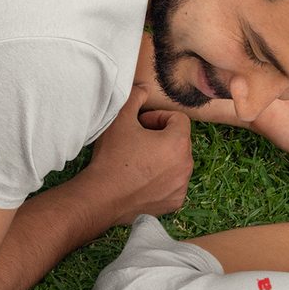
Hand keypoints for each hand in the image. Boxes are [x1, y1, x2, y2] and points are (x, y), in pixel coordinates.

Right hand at [86, 86, 192, 223]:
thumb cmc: (112, 157)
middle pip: (180, 141)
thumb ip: (135, 97)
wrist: (102, 196)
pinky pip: (174, 184)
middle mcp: (186, 165)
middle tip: (138, 140)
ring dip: (163, 158)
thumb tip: (144, 88)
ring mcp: (181, 186)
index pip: (179, 119)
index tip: (140, 124)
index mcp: (178, 143)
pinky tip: (142, 179)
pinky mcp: (174, 202)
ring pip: (178, 162)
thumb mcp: (120, 120)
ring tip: (139, 159)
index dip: (158, 117)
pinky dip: (163, 179)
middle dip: (162, 136)